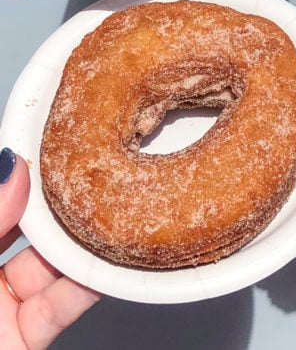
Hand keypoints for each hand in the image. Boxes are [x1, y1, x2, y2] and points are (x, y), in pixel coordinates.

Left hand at [0, 148, 99, 348]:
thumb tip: (11, 168)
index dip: (16, 171)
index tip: (48, 137)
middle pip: (21, 222)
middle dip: (56, 196)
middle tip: (92, 166)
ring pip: (47, 259)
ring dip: (80, 238)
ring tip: (112, 207)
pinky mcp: (22, 339)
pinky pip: (62, 303)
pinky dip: (89, 283)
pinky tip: (108, 258)